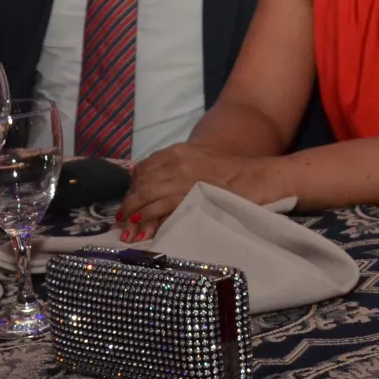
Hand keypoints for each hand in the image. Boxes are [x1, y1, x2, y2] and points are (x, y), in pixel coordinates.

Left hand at [115, 143, 251, 241]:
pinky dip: (146, 217)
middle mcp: (176, 162)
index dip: (133, 186)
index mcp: (179, 151)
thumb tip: (156, 181)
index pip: (145, 167)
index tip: (130, 200)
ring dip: (133, 212)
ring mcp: (181, 179)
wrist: (256, 178)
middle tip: (121, 218)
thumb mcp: (202, 159)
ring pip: (146, 195)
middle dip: (129, 201)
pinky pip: (159, 208)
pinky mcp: (188, 196)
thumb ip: (180, 166)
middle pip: (142, 182)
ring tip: (125, 227)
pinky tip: (139, 226)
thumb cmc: (233, 171)